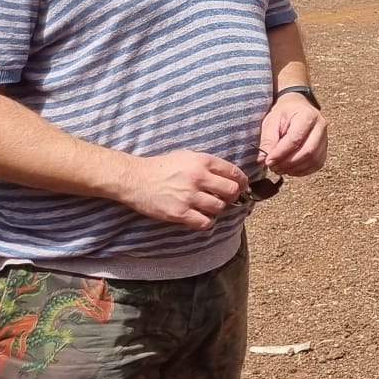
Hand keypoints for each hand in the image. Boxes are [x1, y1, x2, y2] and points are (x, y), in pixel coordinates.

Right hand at [117, 151, 246, 228]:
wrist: (136, 179)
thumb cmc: (162, 167)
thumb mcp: (187, 156)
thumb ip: (208, 164)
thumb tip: (228, 174)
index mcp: (203, 161)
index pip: (233, 172)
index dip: (242, 181)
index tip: (242, 186)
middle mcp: (199, 178)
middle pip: (232, 191)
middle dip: (233, 196)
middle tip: (227, 199)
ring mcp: (189, 196)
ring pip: (220, 207)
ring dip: (218, 209)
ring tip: (209, 207)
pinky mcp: (179, 213)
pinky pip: (204, 222)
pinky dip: (207, 221)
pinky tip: (201, 217)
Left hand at [260, 93, 327, 175]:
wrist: (297, 108)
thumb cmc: (284, 113)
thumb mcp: (271, 120)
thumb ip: (267, 139)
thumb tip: (263, 159)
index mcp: (307, 115)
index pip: (296, 139)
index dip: (281, 153)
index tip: (268, 161)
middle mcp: (320, 126)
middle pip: (308, 151)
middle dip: (288, 163)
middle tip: (273, 166)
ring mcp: (324, 138)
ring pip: (313, 160)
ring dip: (294, 168)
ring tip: (279, 168)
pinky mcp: (324, 148)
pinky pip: (317, 164)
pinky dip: (302, 171)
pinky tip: (290, 168)